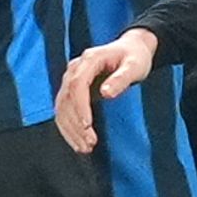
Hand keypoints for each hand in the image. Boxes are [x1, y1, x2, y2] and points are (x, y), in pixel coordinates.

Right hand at [55, 29, 158, 152]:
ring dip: (70, 129)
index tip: (87, 126)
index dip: (80, 107)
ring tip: (85, 148)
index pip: (77, 84)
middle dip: (75, 124)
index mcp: (90, 60)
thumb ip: (121, 79)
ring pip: (62, 107)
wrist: (131, 49)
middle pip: (66, 98)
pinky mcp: (72, 90)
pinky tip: (79, 142)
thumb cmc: (135, 57)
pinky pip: (64, 111)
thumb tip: (106, 93)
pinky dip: (69, 128)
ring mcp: (71, 79)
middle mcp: (75, 68)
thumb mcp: (134, 66)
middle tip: (90, 144)